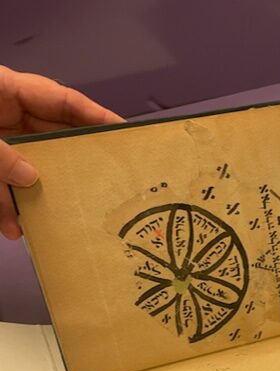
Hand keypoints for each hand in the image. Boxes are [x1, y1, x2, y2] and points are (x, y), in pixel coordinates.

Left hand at [0, 65, 124, 239]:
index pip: (63, 101)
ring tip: (55, 217)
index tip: (123, 134)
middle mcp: (5, 115)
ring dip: (36, 197)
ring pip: (26, 169)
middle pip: (51, 139)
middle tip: (101, 183)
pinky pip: (0, 186)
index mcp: (6, 90)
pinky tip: (13, 227)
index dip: (95, 116)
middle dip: (70, 165)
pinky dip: (5, 207)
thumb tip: (30, 178)